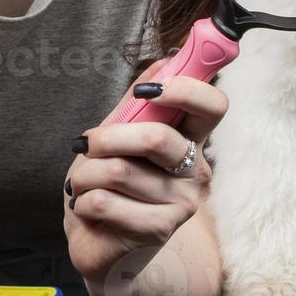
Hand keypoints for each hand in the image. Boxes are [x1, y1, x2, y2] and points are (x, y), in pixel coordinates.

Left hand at [64, 56, 227, 285]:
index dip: (186, 88)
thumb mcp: (119, 134)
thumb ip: (140, 101)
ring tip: (83, 185)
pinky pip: (104, 201)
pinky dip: (82, 201)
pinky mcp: (157, 231)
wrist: (96, 238)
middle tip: (86, 145)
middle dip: (107, 137)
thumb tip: (169, 57)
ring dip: (84, 174)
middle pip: (157, 137)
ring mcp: (180, 203)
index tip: (148, 89)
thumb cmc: (109, 182)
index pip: (213, 107)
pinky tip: (88, 209)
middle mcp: (194, 171)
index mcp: (188, 140)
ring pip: (119, 170)